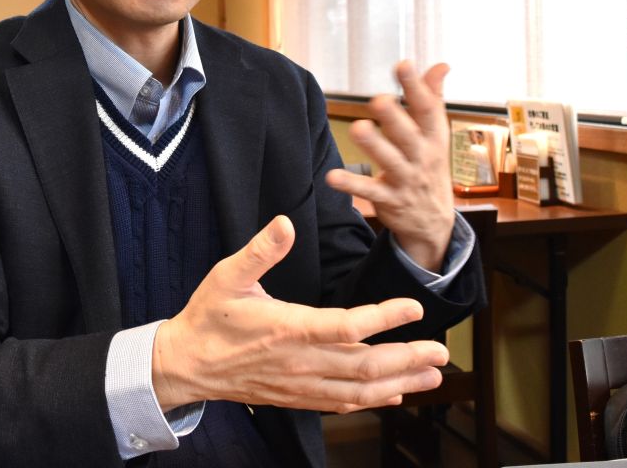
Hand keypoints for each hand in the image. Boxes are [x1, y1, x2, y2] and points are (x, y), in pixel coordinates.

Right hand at [152, 216, 448, 412]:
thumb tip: (284, 223)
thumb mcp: (227, 275)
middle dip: (408, 358)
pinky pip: (342, 403)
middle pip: (365, 366)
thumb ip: (259, 251)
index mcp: (287, 329)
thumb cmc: (208, 317)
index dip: (385, 318)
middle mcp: (300, 362)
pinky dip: (373, 399)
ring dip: (400, 382)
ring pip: (359, 390)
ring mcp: (300, 384)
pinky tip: (395, 392)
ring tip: (431, 374)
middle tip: (441, 351)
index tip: (414, 307)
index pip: (347, 327)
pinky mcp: (297, 396)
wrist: (186, 364)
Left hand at [325, 61, 454, 271]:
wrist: (434, 223)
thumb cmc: (430, 166)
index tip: (403, 64)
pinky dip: (351, 185)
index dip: (416, 87)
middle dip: (395, 118)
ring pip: (390, 161)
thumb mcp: (436, 135)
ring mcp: (407, 179)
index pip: (427, 109)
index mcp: (434, 137)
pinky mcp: (389, 199)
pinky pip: (370, 191)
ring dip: (374, 145)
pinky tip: (332, 177)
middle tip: (378, 99)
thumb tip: (441, 65)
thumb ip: (433, 98)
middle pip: (409, 135)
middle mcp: (422, 157)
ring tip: (357, 127)